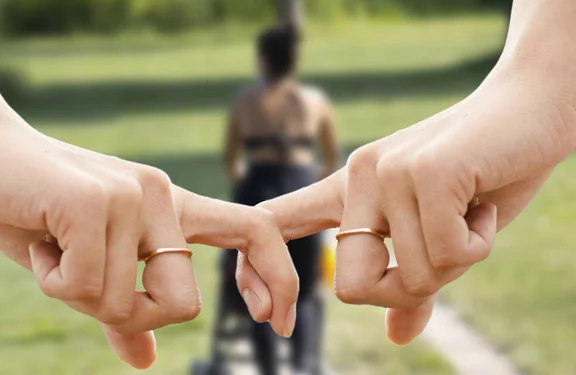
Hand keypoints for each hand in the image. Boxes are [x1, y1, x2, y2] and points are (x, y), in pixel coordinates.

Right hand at [0, 99, 297, 367]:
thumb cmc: (37, 215)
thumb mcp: (88, 268)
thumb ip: (123, 309)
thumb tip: (148, 361)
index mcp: (174, 208)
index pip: (257, 232)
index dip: (280, 278)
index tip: (276, 322)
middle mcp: (163, 197)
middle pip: (184, 304)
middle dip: (131, 317)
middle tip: (83, 284)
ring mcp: (133, 196)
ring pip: (125, 302)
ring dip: (77, 295)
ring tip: (53, 247)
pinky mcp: (96, 202)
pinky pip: (87, 285)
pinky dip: (52, 280)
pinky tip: (39, 239)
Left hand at [260, 62, 575, 344]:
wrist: (531, 110)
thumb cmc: (483, 176)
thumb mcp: (440, 236)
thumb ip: (412, 281)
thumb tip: (395, 337)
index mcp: (349, 189)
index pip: (281, 220)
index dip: (257, 263)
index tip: (262, 309)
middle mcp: (357, 177)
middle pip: (350, 285)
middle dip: (406, 290)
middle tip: (449, 249)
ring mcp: (386, 172)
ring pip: (411, 274)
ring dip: (457, 259)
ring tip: (472, 210)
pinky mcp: (424, 171)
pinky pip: (445, 252)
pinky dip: (477, 243)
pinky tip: (484, 201)